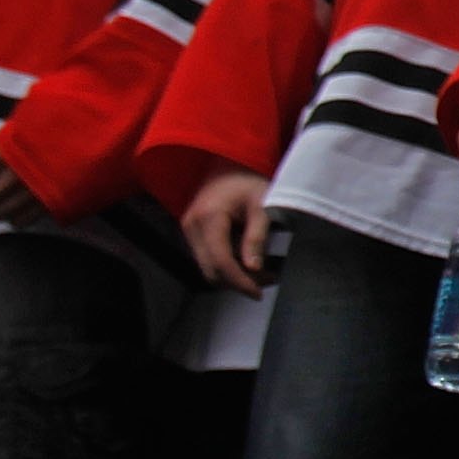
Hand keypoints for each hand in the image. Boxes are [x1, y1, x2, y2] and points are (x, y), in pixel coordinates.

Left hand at [0, 136, 51, 228]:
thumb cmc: (34, 136)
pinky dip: (16, 217)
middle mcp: (19, 171)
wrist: (78, 136)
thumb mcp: (2, 138)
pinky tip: (23, 202)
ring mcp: (37, 189)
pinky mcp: (52, 203)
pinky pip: (19, 223)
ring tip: (10, 192)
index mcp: (5, 151)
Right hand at [179, 162, 273, 296]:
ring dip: (233, 276)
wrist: (228, 164)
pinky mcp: (192, 233)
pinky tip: (249, 260)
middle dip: (239, 281)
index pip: (221, 261)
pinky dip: (228, 266)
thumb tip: (254, 269)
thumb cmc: (248, 181)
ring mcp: (189, 230)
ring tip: (264, 270)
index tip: (258, 293)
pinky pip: (208, 259)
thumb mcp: (261, 205)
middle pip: (211, 271)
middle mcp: (192, 226)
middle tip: (269, 279)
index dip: (240, 282)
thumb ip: (256, 236)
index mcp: (209, 217)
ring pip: (208, 269)